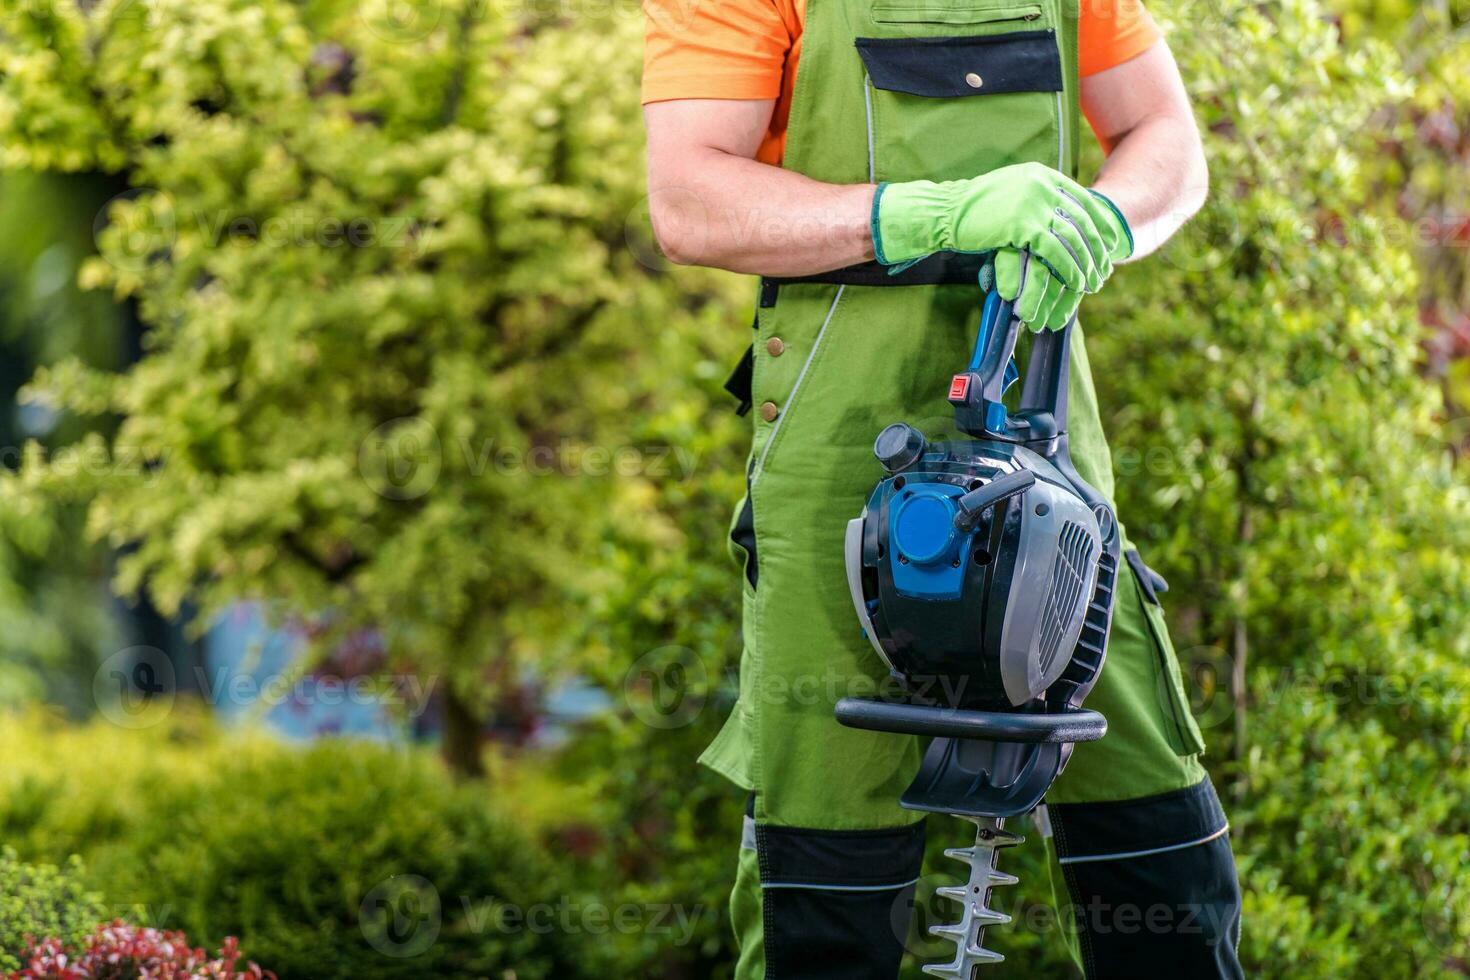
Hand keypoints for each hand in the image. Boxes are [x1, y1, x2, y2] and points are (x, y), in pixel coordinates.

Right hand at [873, 162, 1131, 329]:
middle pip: (1082, 220)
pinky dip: (1068, 269)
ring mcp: (1034, 203)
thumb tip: (1055, 211)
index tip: (1111, 245)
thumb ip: (1035, 196)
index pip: (1083, 200)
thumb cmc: (972, 209)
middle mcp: (1043, 185)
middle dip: (1096, 249)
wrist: (944, 212)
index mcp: (1042, 176)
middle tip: (1104, 270)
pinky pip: (1055, 251)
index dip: (1100, 225)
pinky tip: (1075, 284)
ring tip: (1092, 283)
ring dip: (1085, 263)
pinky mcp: (1023, 225)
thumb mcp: (1010, 193)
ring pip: (1072, 237)